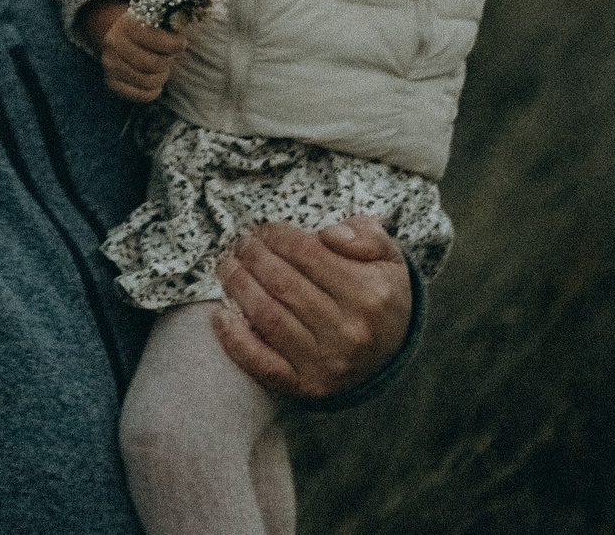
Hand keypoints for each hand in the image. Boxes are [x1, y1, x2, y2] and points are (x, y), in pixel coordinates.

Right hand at [79, 0, 186, 103]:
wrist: (122, 37)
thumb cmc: (148, 29)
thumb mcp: (157, 19)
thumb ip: (172, 23)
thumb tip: (187, 24)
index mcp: (126, 24)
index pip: (154, 39)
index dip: (173, 44)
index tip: (182, 43)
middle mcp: (113, 43)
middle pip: (151, 64)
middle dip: (168, 62)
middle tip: (172, 58)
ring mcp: (110, 64)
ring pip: (147, 81)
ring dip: (162, 77)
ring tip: (164, 69)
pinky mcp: (111, 82)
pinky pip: (140, 95)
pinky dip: (153, 91)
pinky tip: (156, 82)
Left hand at [212, 215, 412, 400]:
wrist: (393, 355)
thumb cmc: (380, 297)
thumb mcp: (389, 258)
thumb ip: (366, 235)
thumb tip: (328, 234)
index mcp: (369, 295)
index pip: (308, 254)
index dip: (277, 236)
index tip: (263, 229)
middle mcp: (349, 331)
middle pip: (283, 284)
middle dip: (253, 257)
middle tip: (240, 244)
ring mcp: (326, 363)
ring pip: (268, 318)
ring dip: (239, 287)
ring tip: (227, 267)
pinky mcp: (307, 386)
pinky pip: (264, 365)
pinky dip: (236, 341)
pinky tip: (220, 316)